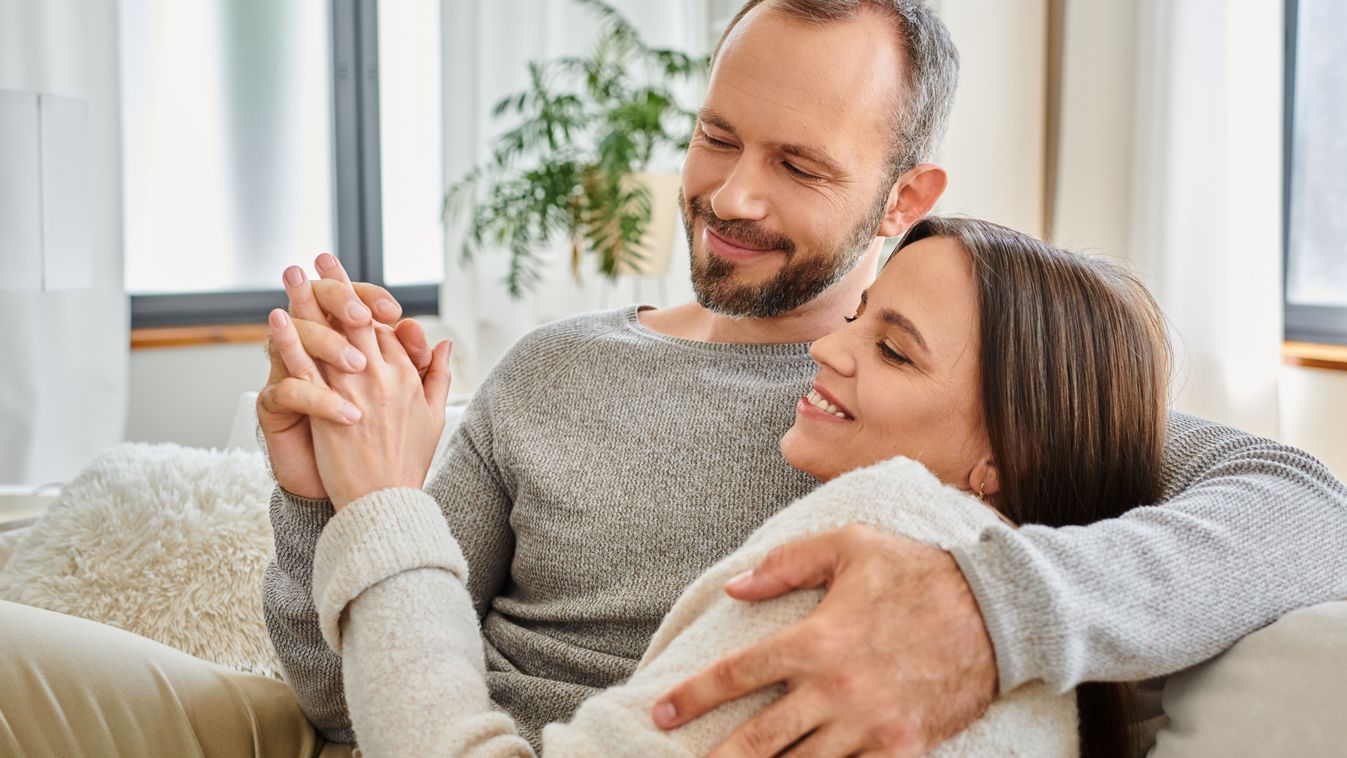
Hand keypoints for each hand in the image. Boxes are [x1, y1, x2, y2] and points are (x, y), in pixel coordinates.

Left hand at [257, 253, 432, 499]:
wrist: (385, 502)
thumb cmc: (408, 463)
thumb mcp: (435, 416)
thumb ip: (439, 376)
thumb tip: (444, 343)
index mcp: (408, 377)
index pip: (383, 329)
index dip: (364, 300)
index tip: (348, 281)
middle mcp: (382, 377)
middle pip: (356, 320)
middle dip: (339, 285)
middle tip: (322, 258)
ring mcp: (354, 391)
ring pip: (329, 335)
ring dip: (309, 301)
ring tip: (294, 272)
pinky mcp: (328, 408)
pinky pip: (306, 367)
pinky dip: (291, 340)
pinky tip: (277, 318)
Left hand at [651, 525, 997, 756]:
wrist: (999, 612)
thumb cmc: (918, 572)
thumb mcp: (850, 544)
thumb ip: (786, 564)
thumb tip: (734, 587)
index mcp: (815, 639)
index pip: (737, 675)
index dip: (692, 696)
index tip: (662, 713)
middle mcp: (835, 690)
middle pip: (758, 740)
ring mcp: (869, 725)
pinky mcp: (902, 748)